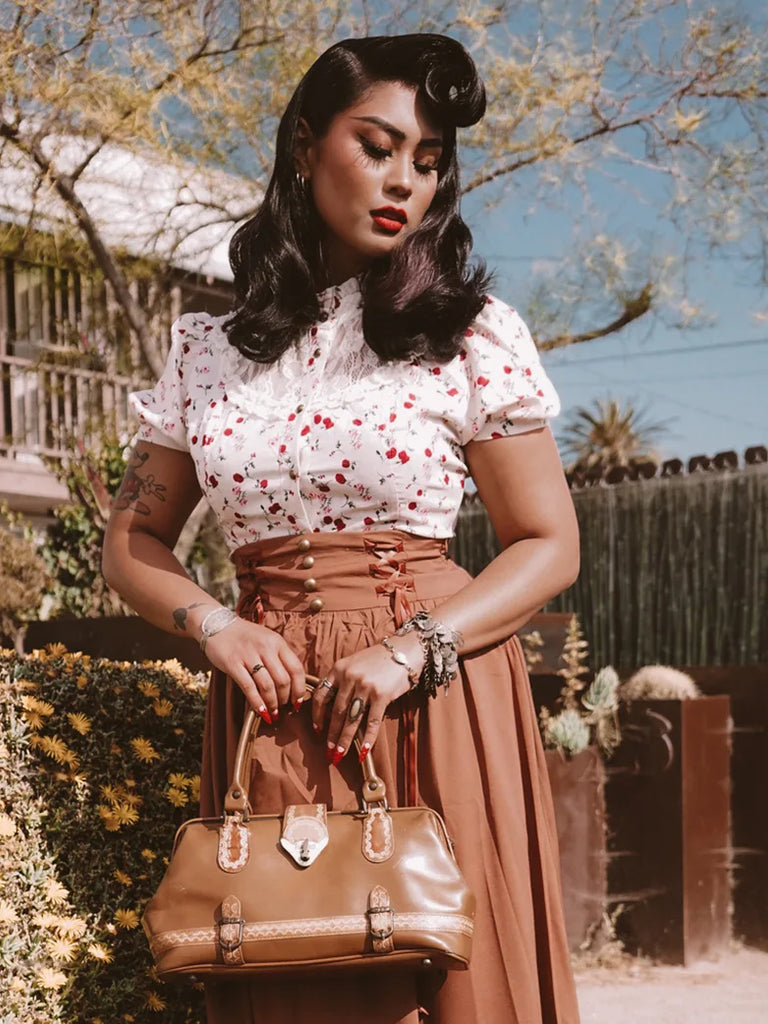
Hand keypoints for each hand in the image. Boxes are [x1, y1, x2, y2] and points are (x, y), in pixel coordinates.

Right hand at [204, 618, 305, 723]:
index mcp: (277, 642)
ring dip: (272, 704)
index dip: (300, 689)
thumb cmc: (245, 636)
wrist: (217, 625)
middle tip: (283, 708)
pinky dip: (256, 702)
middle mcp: (265, 647)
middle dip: (285, 699)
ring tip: (273, 713)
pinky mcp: (233, 663)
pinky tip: (260, 711)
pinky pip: (248, 687)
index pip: (296, 668)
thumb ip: (279, 657)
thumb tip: (292, 684)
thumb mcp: (267, 640)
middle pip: (283, 680)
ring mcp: (248, 655)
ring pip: (267, 686)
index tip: (298, 702)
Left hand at [313, 633, 423, 764]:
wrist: (405, 649)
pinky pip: (372, 722)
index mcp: (339, 668)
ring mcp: (365, 686)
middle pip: (336, 711)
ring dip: (344, 739)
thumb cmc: (379, 659)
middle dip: (331, 734)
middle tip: (328, 751)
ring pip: (351, 719)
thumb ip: (342, 681)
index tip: (317, 729)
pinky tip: (363, 751)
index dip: (317, 715)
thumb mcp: (354, 663)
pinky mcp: (381, 694)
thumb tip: (332, 709)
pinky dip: (367, 738)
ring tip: (339, 754)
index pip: (321, 695)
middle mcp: (349, 676)